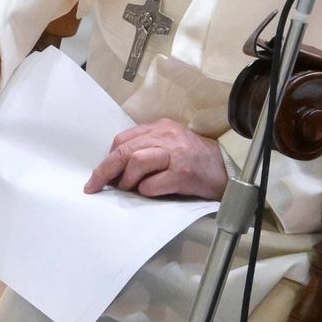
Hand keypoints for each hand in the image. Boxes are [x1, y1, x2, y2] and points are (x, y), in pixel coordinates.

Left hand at [83, 119, 227, 200]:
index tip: (98, 175)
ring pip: (136, 161)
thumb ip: (146, 149)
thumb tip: (115, 169)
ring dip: (126, 180)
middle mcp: (166, 136)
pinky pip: (154, 183)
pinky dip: (146, 190)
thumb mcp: (169, 145)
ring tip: (127, 190)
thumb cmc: (194, 160)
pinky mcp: (184, 173)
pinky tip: (149, 193)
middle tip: (95, 186)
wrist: (226, 169)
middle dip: (105, 170)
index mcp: (160, 127)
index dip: (107, 158)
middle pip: (125, 149)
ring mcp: (175, 154)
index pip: (123, 139)